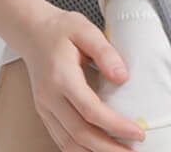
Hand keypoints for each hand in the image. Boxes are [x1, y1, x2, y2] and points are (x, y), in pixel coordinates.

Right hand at [21, 5, 145, 149]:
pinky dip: (80, 150)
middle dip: (108, 148)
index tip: (138, 132)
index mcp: (61, 77)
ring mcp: (44, 108)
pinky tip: (98, 150)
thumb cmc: (61, 29)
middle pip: (80, 134)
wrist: (32, 32)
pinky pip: (62, 140)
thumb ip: (105, 53)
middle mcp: (50, 98)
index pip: (91, 110)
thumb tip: (123, 78)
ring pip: (69, 143)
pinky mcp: (45, 113)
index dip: (115, 126)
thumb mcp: (86, 30)